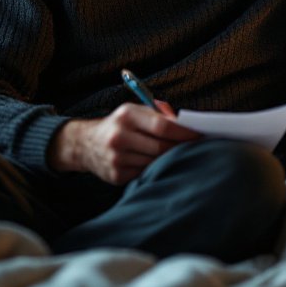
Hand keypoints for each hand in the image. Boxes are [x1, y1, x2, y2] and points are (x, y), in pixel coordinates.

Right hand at [48, 103, 199, 184]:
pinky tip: (158, 164)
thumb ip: (159, 113)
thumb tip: (185, 122)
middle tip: (196, 148)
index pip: (162, 126)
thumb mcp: (134, 110)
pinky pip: (145, 173)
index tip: (200, 134)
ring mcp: (117, 158)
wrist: (85, 144)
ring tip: (179, 155)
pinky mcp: (116, 175)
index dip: (184, 132)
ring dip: (169, 160)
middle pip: (161, 147)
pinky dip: (154, 169)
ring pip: (155, 162)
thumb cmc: (119, 124)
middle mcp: (119, 136)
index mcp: (127, 115)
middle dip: (180, 148)